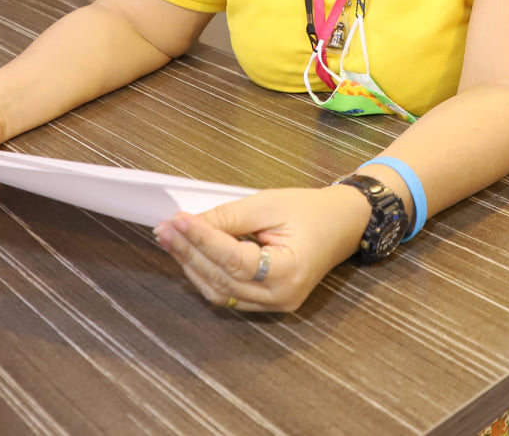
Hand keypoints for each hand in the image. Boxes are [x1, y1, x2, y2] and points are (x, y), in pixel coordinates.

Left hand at [153, 185, 369, 312]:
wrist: (344, 224)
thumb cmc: (312, 210)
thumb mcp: (269, 205)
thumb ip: (229, 216)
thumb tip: (190, 223)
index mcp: (289, 270)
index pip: (234, 259)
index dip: (202, 240)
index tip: (177, 220)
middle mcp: (281, 296)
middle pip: (222, 279)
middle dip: (189, 252)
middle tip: (164, 228)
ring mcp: (274, 304)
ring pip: (220, 292)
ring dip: (192, 265)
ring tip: (171, 239)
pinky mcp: (267, 303)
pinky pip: (228, 295)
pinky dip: (206, 275)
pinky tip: (190, 254)